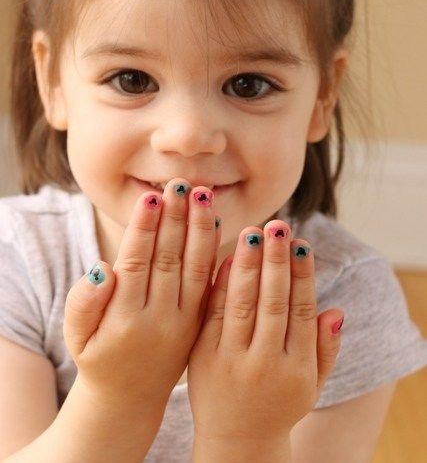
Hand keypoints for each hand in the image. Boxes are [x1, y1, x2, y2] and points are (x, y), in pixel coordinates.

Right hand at [63, 179, 220, 407]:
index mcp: (125, 320)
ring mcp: (185, 322)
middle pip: (169, 259)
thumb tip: (102, 267)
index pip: (137, 263)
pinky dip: (217, 253)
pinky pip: (212, 284)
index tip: (152, 194)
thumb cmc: (99, 358)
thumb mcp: (77, 337)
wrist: (131, 399)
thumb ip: (84, 303)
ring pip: (197, 269)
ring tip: (203, 195)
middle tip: (181, 183)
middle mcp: (160, 320)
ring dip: (201, 229)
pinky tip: (217, 225)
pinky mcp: (202, 323)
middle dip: (176, 219)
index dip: (144, 228)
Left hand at [187, 220, 343, 442]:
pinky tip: (225, 257)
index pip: (301, 311)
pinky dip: (220, 284)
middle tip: (277, 226)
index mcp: (296, 368)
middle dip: (275, 261)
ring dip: (246, 264)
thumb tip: (336, 310)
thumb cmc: (279, 405)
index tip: (302, 244)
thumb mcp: (312, 386)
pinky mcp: (202, 357)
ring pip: (240, 303)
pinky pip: (212, 314)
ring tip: (252, 232)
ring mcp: (230, 359)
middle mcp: (264, 363)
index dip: (302, 276)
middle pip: (271, 302)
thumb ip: (326, 349)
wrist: (236, 441)